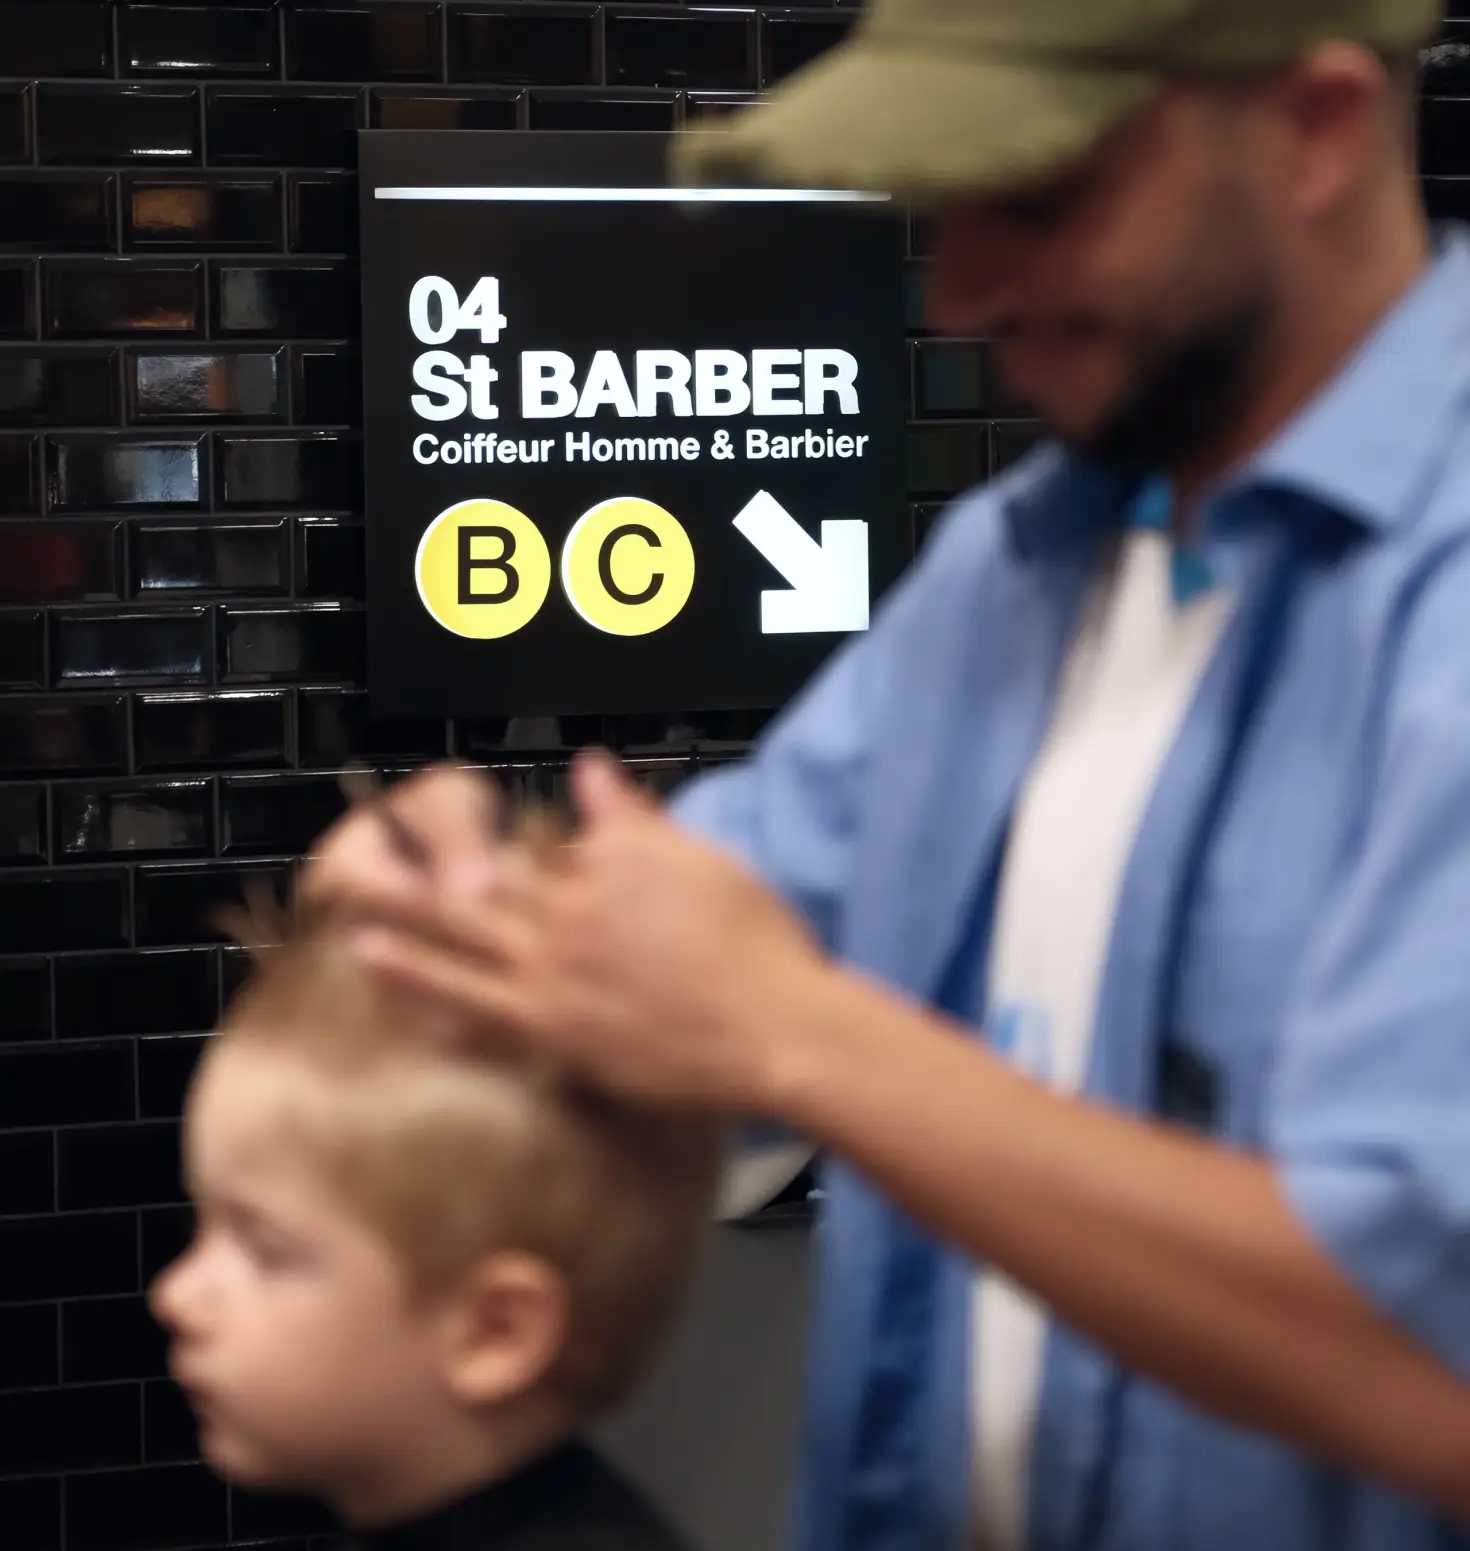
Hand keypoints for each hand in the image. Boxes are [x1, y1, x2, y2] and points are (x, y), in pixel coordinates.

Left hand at [344, 749, 834, 1113]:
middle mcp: (569, 910)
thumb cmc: (756, 943)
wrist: (777, 1028)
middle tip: (358, 839)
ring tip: (346, 899)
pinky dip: (427, 986)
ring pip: (462, 935)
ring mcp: (554, 971)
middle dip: (417, 855)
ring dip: (401, 916)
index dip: (499, 841)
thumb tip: (589, 767)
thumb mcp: (702, 859)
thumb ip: (635, 817)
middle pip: (480, 876)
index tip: (449, 827)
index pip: (546, 845)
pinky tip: (383, 973)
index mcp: (608, 862)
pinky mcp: (555, 1028)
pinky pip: (476, 1006)